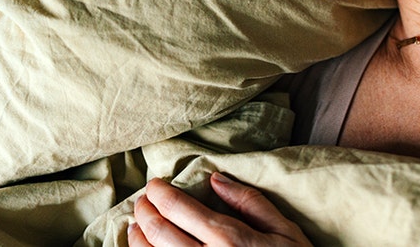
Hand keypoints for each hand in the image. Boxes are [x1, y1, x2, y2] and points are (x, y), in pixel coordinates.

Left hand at [128, 173, 311, 246]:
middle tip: (143, 200)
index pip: (179, 208)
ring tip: (135, 226)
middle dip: (144, 211)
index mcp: (229, 240)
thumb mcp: (285, 231)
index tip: (155, 185)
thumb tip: (216, 179)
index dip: (160, 193)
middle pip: (158, 231)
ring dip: (137, 238)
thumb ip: (250, 202)